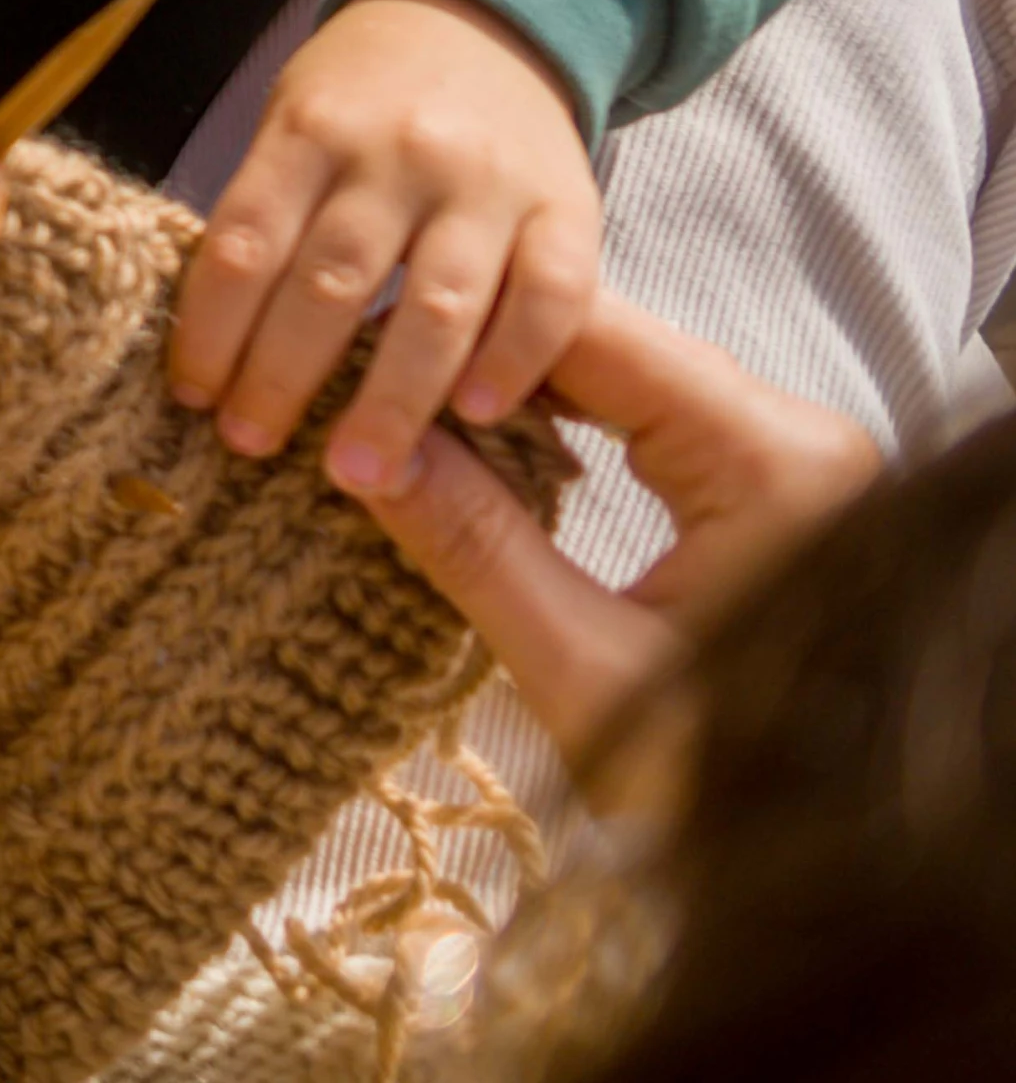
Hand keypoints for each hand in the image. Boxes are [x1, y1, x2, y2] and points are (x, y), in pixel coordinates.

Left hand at [169, 0, 600, 493]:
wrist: (483, 18)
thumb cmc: (362, 96)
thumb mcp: (292, 121)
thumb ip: (266, 213)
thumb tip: (212, 347)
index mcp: (310, 130)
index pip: (242, 242)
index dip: (210, 328)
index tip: (190, 398)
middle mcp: (396, 154)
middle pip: (330, 281)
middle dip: (284, 376)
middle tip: (251, 447)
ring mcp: (487, 182)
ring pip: (438, 303)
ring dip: (395, 398)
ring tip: (359, 473)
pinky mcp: (569, 207)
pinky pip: (551, 294)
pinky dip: (518, 359)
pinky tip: (481, 416)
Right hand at [354, 293, 882, 808]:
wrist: (842, 862)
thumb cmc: (728, 782)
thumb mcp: (584, 670)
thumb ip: (477, 550)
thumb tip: (363, 454)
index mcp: (774, 460)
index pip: (591, 335)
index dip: (463, 338)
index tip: (356, 362)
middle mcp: (796, 434)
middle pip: (608, 344)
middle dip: (478, 360)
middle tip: (359, 383)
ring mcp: (789, 457)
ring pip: (622, 375)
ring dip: (511, 392)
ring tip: (402, 413)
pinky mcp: (772, 487)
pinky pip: (646, 419)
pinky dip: (561, 424)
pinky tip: (482, 442)